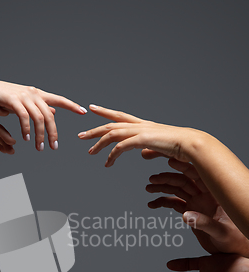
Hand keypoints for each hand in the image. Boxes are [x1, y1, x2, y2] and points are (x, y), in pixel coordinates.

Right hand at [0, 78, 87, 150]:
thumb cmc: (3, 98)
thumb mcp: (24, 103)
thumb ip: (39, 108)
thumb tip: (54, 113)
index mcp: (38, 94)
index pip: (59, 99)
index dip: (72, 105)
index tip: (83, 111)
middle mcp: (33, 94)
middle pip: (49, 115)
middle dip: (53, 133)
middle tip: (54, 147)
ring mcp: (24, 96)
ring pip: (39, 118)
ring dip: (40, 135)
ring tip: (39, 148)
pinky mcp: (13, 100)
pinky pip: (24, 117)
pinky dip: (27, 129)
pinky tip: (27, 139)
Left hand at [78, 105, 206, 166]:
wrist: (190, 144)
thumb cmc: (179, 147)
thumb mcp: (159, 148)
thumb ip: (148, 150)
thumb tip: (142, 154)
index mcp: (143, 126)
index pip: (120, 116)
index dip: (105, 112)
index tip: (93, 108)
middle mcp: (139, 125)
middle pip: (111, 124)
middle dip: (94, 129)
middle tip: (80, 135)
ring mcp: (140, 131)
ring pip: (113, 134)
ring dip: (99, 143)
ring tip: (89, 152)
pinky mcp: (142, 139)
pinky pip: (121, 147)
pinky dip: (112, 154)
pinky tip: (107, 163)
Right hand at [146, 158, 248, 255]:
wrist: (235, 250)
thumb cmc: (235, 240)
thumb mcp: (221, 233)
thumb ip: (204, 223)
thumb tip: (185, 215)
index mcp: (215, 195)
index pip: (198, 176)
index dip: (183, 167)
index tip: (169, 162)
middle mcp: (205, 196)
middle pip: (183, 181)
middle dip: (167, 178)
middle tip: (152, 180)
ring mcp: (198, 203)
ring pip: (177, 190)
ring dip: (163, 188)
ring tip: (149, 188)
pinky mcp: (192, 212)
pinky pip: (175, 203)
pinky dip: (163, 202)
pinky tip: (153, 204)